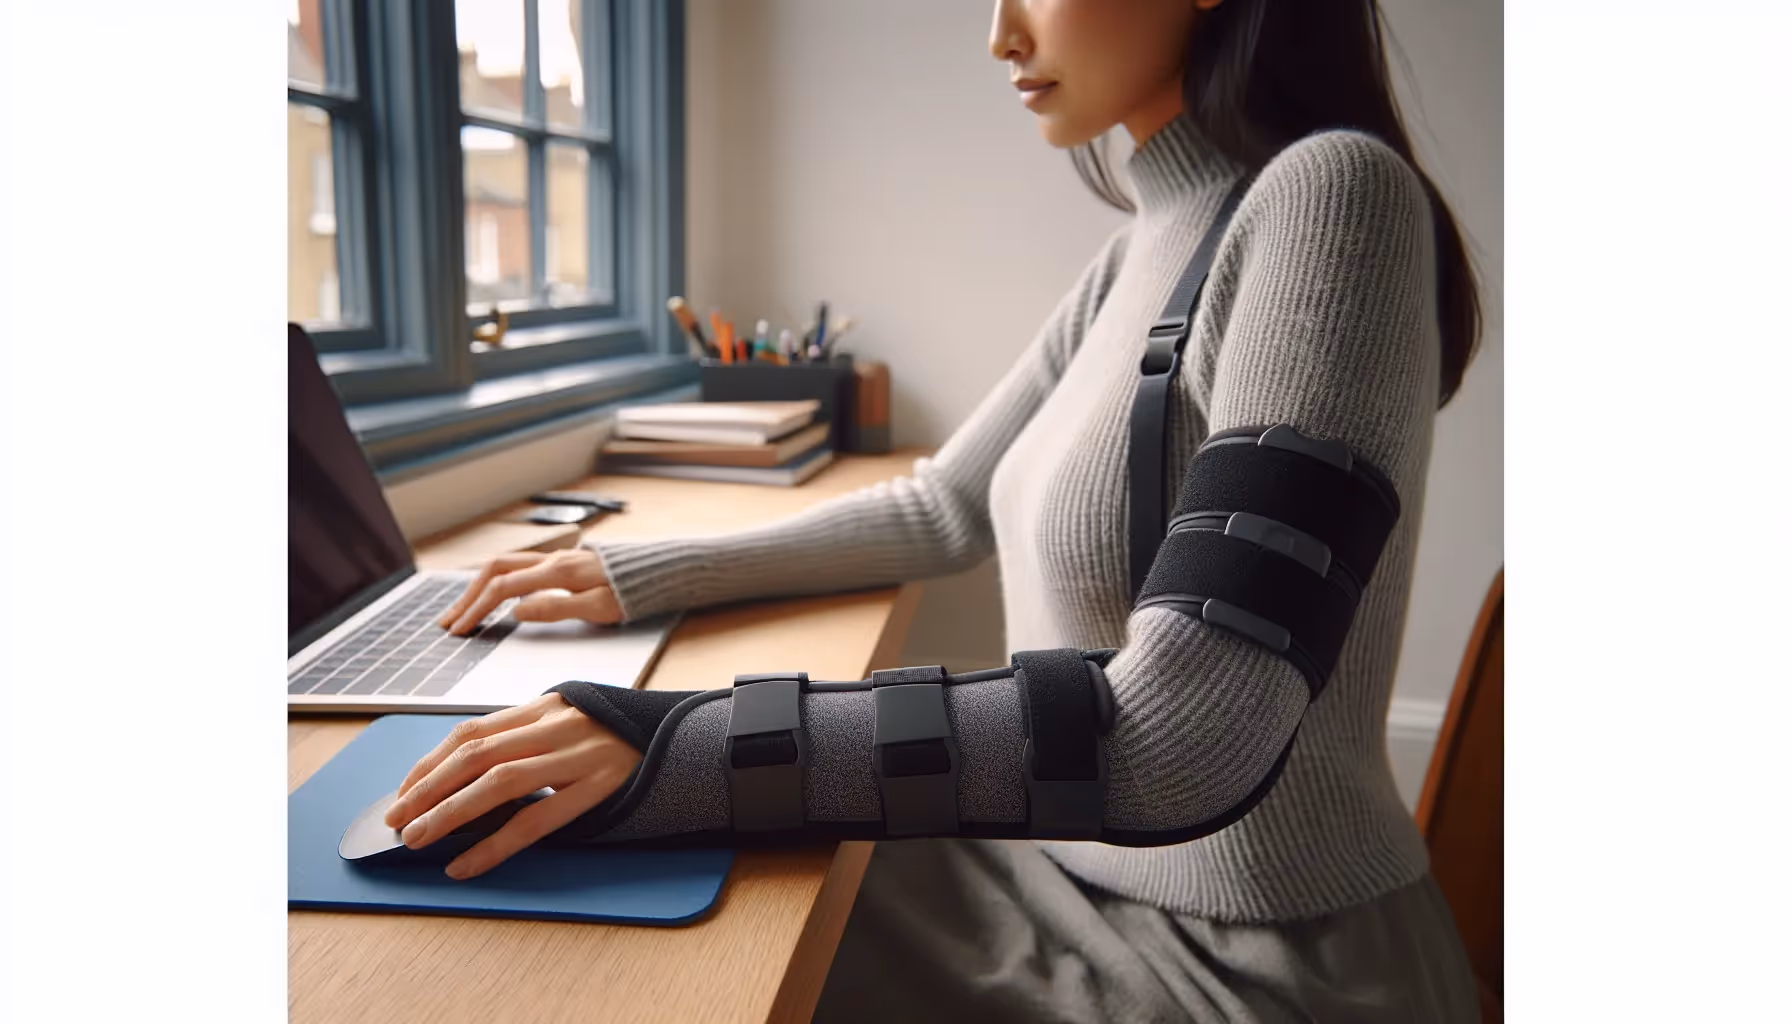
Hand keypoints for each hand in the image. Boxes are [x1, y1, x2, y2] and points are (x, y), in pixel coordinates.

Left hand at [382, 693, 641, 878]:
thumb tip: (469, 769)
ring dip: (450, 813)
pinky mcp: (599, 787)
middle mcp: (556, 727)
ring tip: (419, 839)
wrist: (683, 732)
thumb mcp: (571, 718)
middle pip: (475, 755)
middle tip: (397, 821)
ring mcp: (578, 756)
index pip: (471, 731)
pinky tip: (467, 864)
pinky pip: (538, 819)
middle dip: (427, 789)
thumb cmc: (621, 732)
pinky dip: (495, 844)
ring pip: (499, 783)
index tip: (403, 791)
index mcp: (544, 707)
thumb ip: (528, 734)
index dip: (430, 762)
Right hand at [438, 548, 621, 634]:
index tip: (460, 630)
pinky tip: (491, 595)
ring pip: (505, 565)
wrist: (660, 570)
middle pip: (495, 569)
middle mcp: (552, 560)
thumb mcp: (600, 608)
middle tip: (449, 621)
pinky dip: (497, 580)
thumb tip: (516, 611)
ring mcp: (556, 558)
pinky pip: (520, 567)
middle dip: (468, 596)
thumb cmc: (636, 593)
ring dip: (479, 586)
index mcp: (558, 572)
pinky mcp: (562, 563)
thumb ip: (556, 608)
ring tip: (463, 610)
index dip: (478, 608)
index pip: (503, 587)